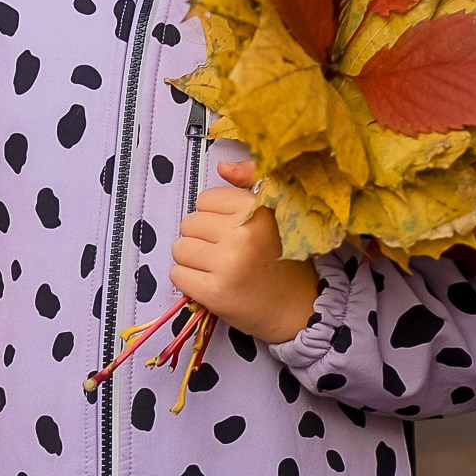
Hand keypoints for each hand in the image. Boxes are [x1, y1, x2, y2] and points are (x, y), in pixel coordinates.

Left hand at [172, 159, 320, 343]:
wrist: (298, 309)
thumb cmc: (281, 260)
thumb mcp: (273, 215)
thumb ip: (248, 185)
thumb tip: (222, 166)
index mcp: (257, 210)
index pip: (206, 200)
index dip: (214, 217)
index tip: (230, 231)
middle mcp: (243, 234)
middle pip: (189, 224)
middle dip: (200, 238)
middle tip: (224, 253)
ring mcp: (228, 265)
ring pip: (180, 248)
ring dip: (192, 260)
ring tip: (217, 268)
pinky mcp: (215, 293)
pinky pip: (177, 275)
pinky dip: (188, 280)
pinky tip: (210, 284)